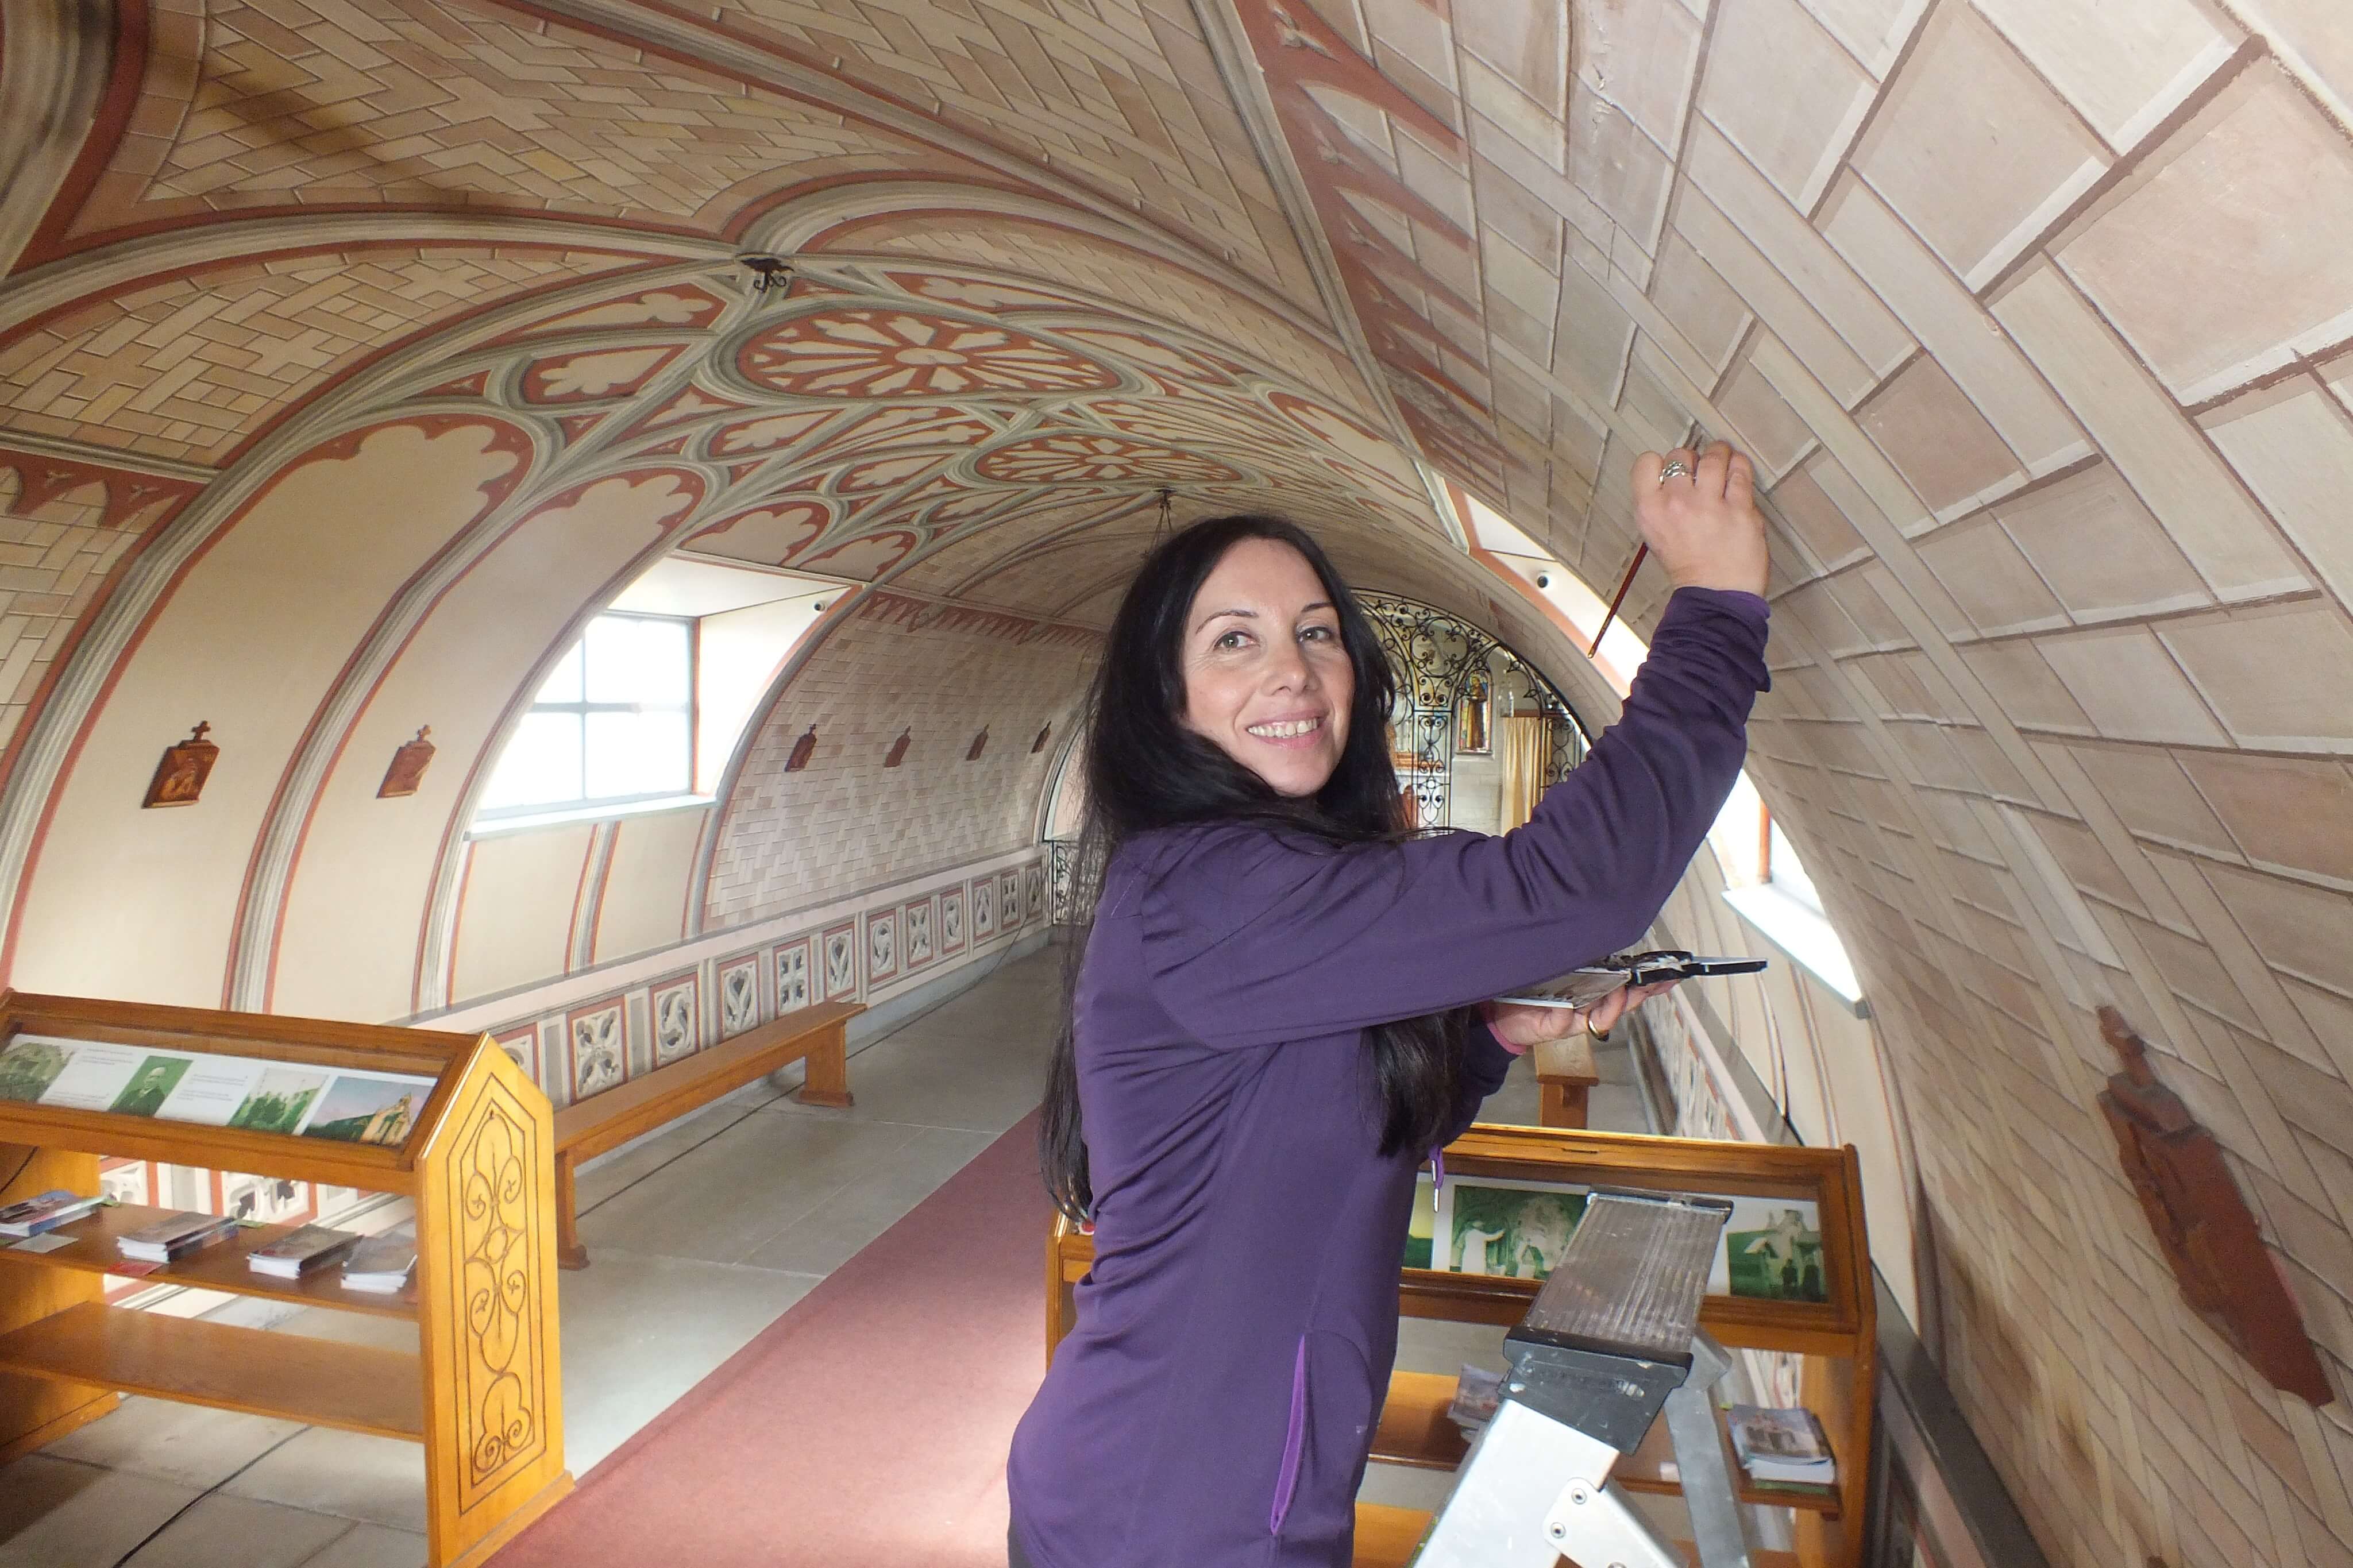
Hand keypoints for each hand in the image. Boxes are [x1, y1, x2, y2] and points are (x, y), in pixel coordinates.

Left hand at [1487, 980, 1677, 1052]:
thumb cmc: (1535, 990)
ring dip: (1611, 1005)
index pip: (1629, 989)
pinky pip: (1566, 1021)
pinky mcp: (1555, 1028)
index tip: (1671, 976)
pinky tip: (1570, 1007)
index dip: (1650, 985)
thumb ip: (1585, 963)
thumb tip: (1606, 943)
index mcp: (1596, 994)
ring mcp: (1575, 1021)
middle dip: (1639, 994)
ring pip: (1602, 1016)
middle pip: (1623, 1004)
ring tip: (1618, 991)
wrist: (1504, 1016)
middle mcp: (1590, 1009)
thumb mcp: (1562, 971)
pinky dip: (1569, 1013)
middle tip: (1653, 983)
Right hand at [1632, 441, 1768, 596]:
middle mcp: (1676, 502)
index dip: (1660, 462)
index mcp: (1650, 510)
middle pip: (1681, 455)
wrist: (1715, 594)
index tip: (1671, 471)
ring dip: (1719, 454)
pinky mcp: (1740, 508)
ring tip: (1723, 461)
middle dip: (1692, 459)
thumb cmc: (1687, 567)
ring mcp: (1709, 504)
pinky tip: (1737, 470)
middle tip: (1700, 471)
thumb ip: (1661, 503)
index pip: (1646, 462)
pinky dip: (1739, 466)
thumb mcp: (1656, 534)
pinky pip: (1740, 471)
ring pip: (1713, 456)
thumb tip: (1678, 475)